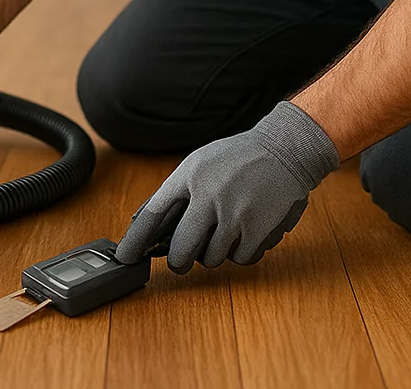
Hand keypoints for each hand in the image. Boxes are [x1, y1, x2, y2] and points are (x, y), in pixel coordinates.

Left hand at [114, 101, 338, 273]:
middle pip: (181, 250)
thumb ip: (177, 192)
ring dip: (216, 251)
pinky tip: (248, 228)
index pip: (153, 213)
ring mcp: (233, 215)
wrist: (285, 149)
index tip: (126, 256)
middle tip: (182, 260)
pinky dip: (242, 251)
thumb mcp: (200, 162)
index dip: (136, 239)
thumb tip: (148, 225)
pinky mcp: (257, 230)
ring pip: (211, 259)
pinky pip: (240, 259)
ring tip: (227, 228)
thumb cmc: (238, 158)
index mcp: (189, 175)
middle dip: (179, 260)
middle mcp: (208, 196)